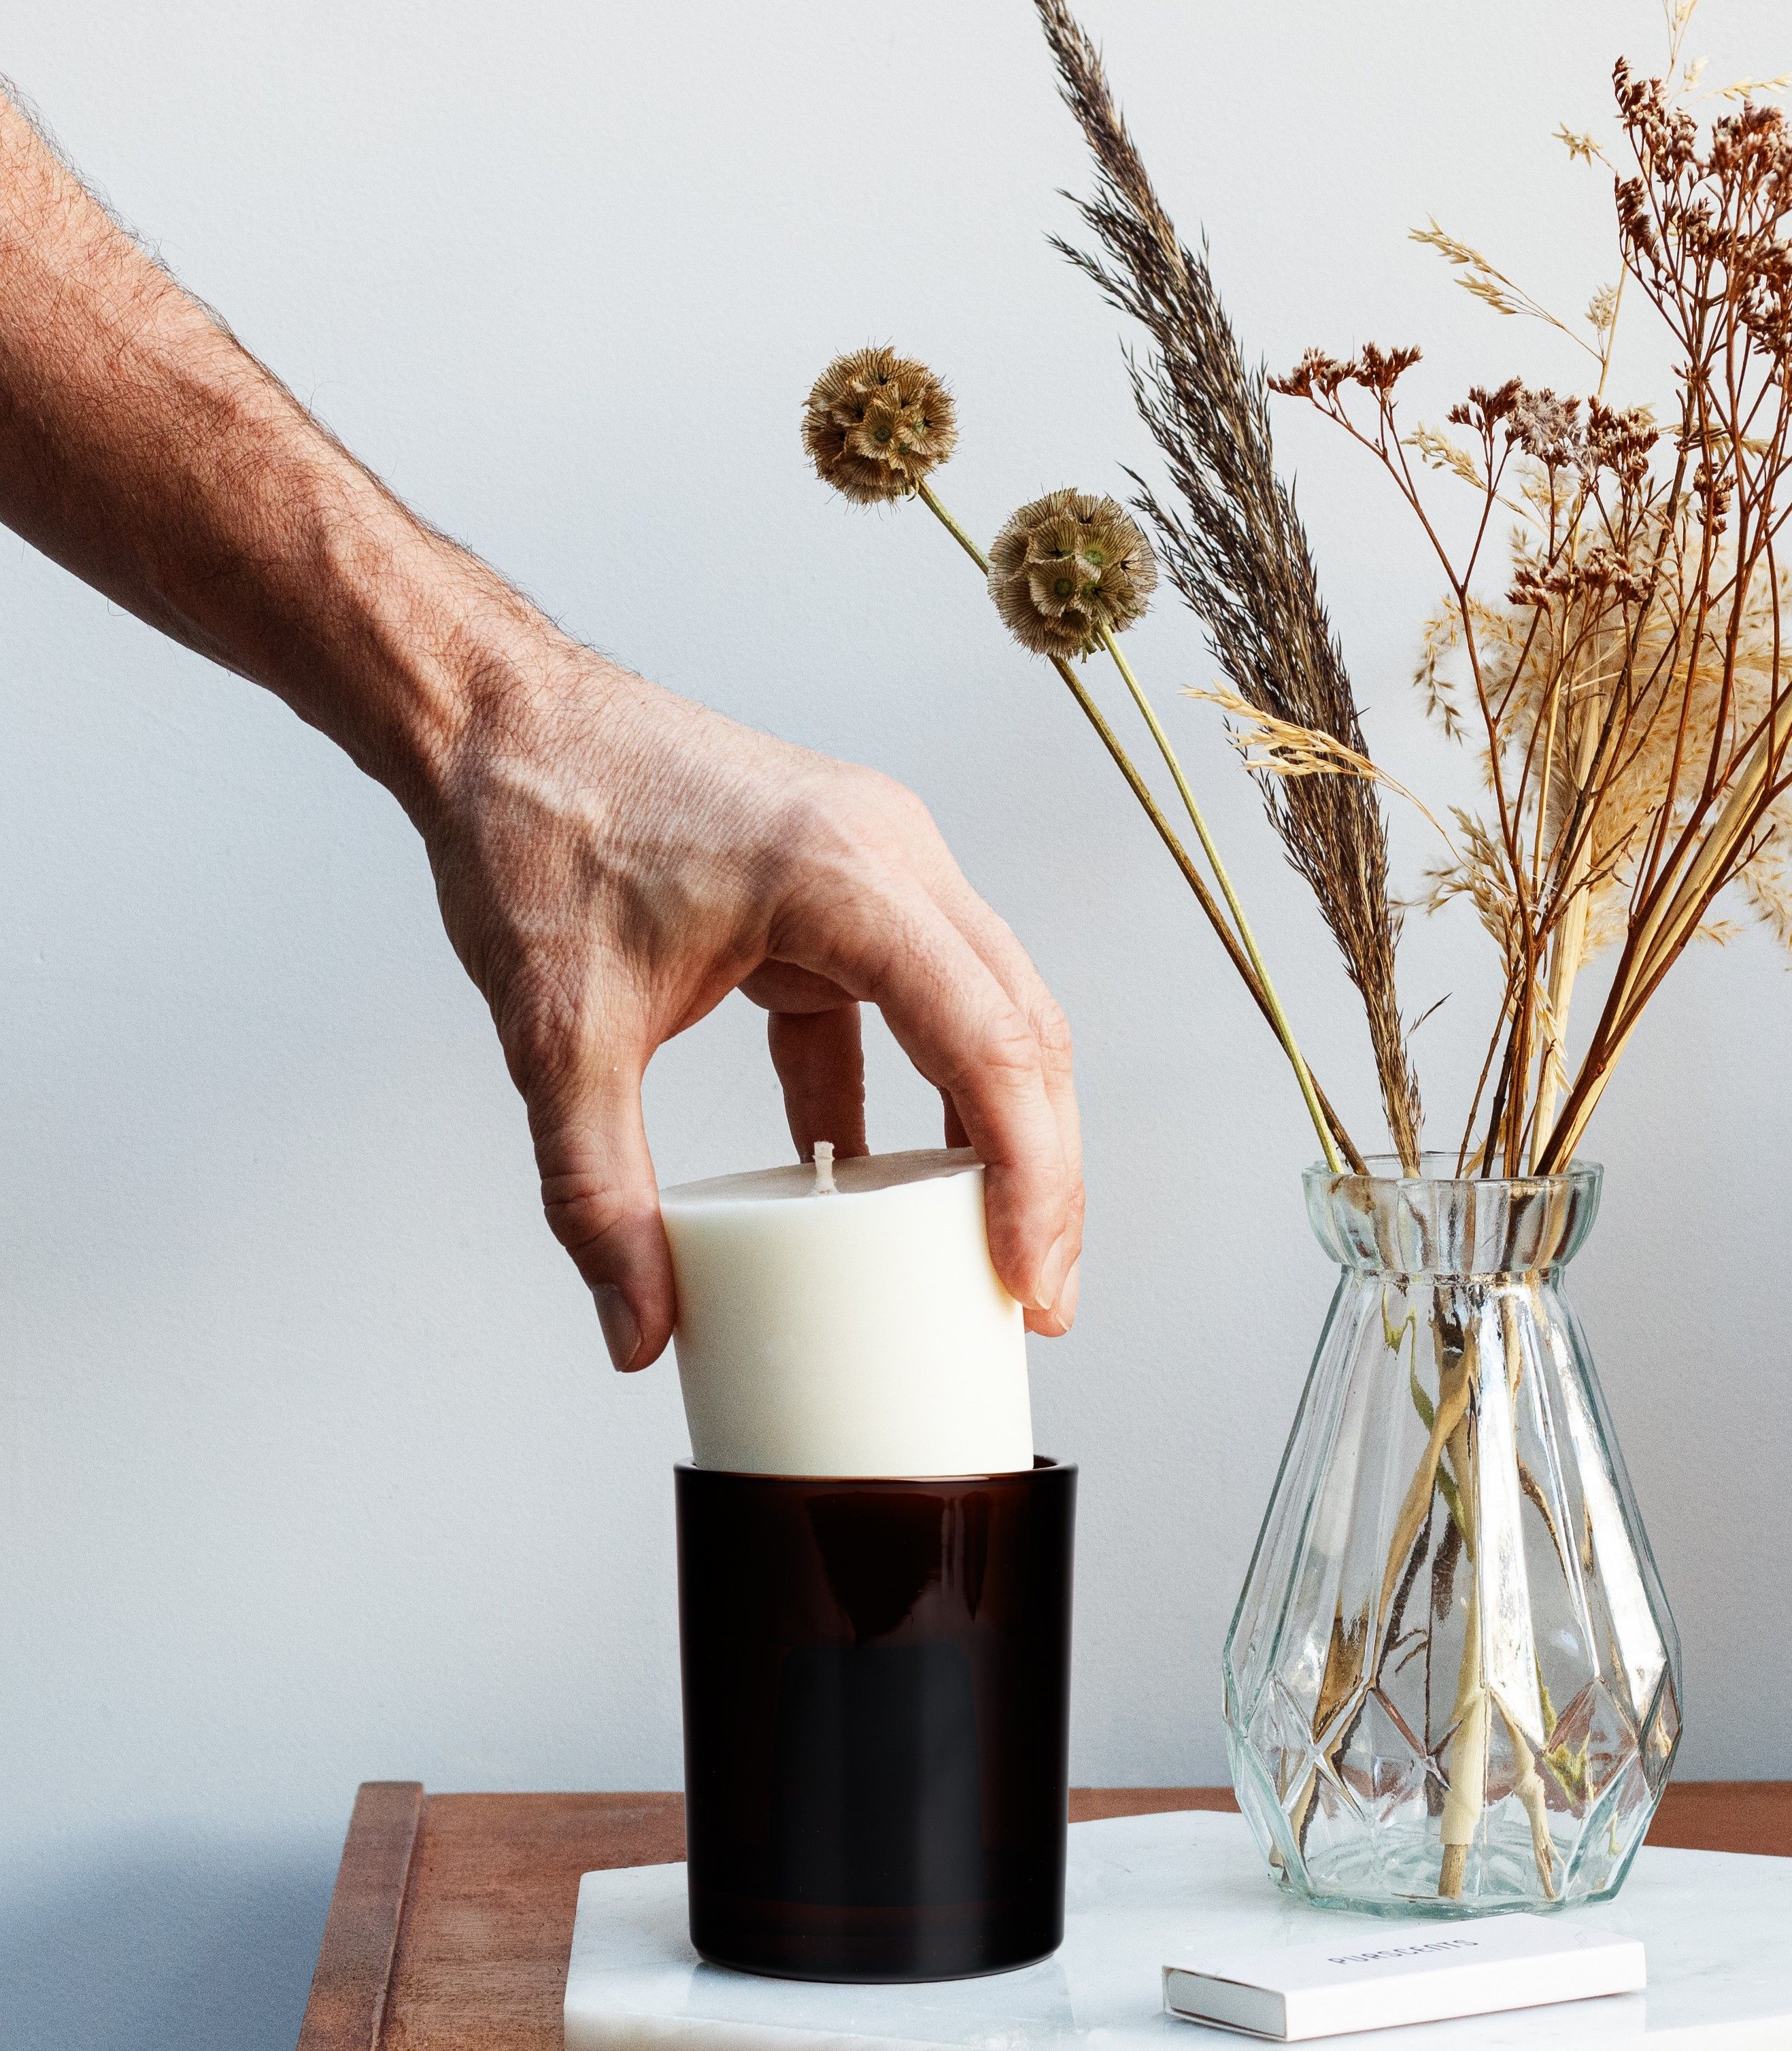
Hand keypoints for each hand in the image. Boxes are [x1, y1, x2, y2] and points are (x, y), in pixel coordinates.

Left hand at [423, 636, 1083, 1367]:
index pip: (991, 1045)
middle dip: (1043, 1175)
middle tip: (1033, 1300)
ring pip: (985, 1016)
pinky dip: (905, 1096)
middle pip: (1022, 1033)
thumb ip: (596, 1193)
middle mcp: (893, 855)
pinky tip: (874, 1182)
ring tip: (987, 1255)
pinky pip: (909, 1004)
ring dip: (993, 1135)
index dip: (1031, 1178)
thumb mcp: (556, 1037)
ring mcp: (880, 863)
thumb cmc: (530, 831)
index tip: (1027, 1284)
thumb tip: (638, 1333)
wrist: (490, 717)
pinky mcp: (843, 888)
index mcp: (848, 876)